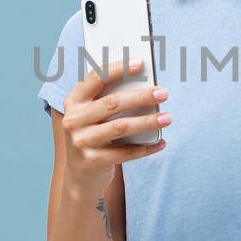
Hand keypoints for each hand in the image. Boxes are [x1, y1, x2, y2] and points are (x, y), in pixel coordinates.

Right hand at [60, 58, 171, 196]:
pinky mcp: (92, 161)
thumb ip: (108, 100)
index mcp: (73, 102)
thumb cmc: (93, 137)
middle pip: (112, 103)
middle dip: (141, 96)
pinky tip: (161, 142)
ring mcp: (81, 142)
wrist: (79, 177)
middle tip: (163, 93)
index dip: (118, 68)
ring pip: (121, 127)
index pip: (95, 78)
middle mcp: (73, 120)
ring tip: (168, 117)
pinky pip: (126, 153)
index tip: (141, 63)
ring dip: (148, 122)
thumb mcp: (92, 117)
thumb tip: (144, 84)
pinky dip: (146, 147)